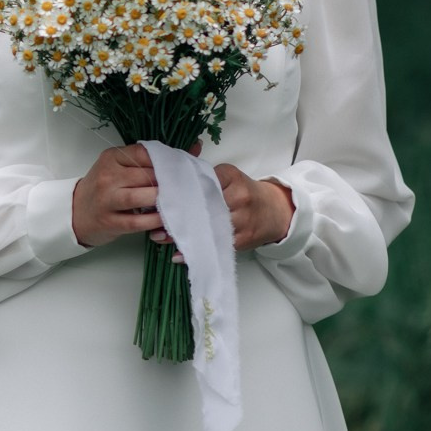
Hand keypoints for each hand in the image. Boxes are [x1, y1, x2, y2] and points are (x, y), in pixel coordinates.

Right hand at [70, 139, 203, 249]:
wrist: (76, 213)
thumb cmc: (104, 189)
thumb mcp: (120, 168)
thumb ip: (152, 160)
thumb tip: (196, 147)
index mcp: (111, 158)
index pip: (144, 153)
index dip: (166, 160)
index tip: (181, 166)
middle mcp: (107, 176)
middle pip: (146, 175)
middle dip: (169, 181)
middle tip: (187, 186)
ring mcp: (107, 200)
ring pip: (142, 196)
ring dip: (163, 199)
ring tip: (179, 201)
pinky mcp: (110, 221)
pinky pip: (138, 221)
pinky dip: (156, 220)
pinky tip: (167, 218)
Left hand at [148, 163, 294, 252]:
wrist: (276, 211)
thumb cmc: (245, 193)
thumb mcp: (228, 177)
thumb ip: (203, 176)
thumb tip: (170, 181)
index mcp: (231, 177)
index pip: (201, 180)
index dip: (180, 190)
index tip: (160, 196)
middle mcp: (238, 197)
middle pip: (202, 205)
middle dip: (177, 214)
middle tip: (154, 220)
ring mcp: (241, 219)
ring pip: (207, 228)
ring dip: (182, 235)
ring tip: (159, 237)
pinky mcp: (242, 239)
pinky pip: (215, 246)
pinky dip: (195, 252)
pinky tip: (178, 255)